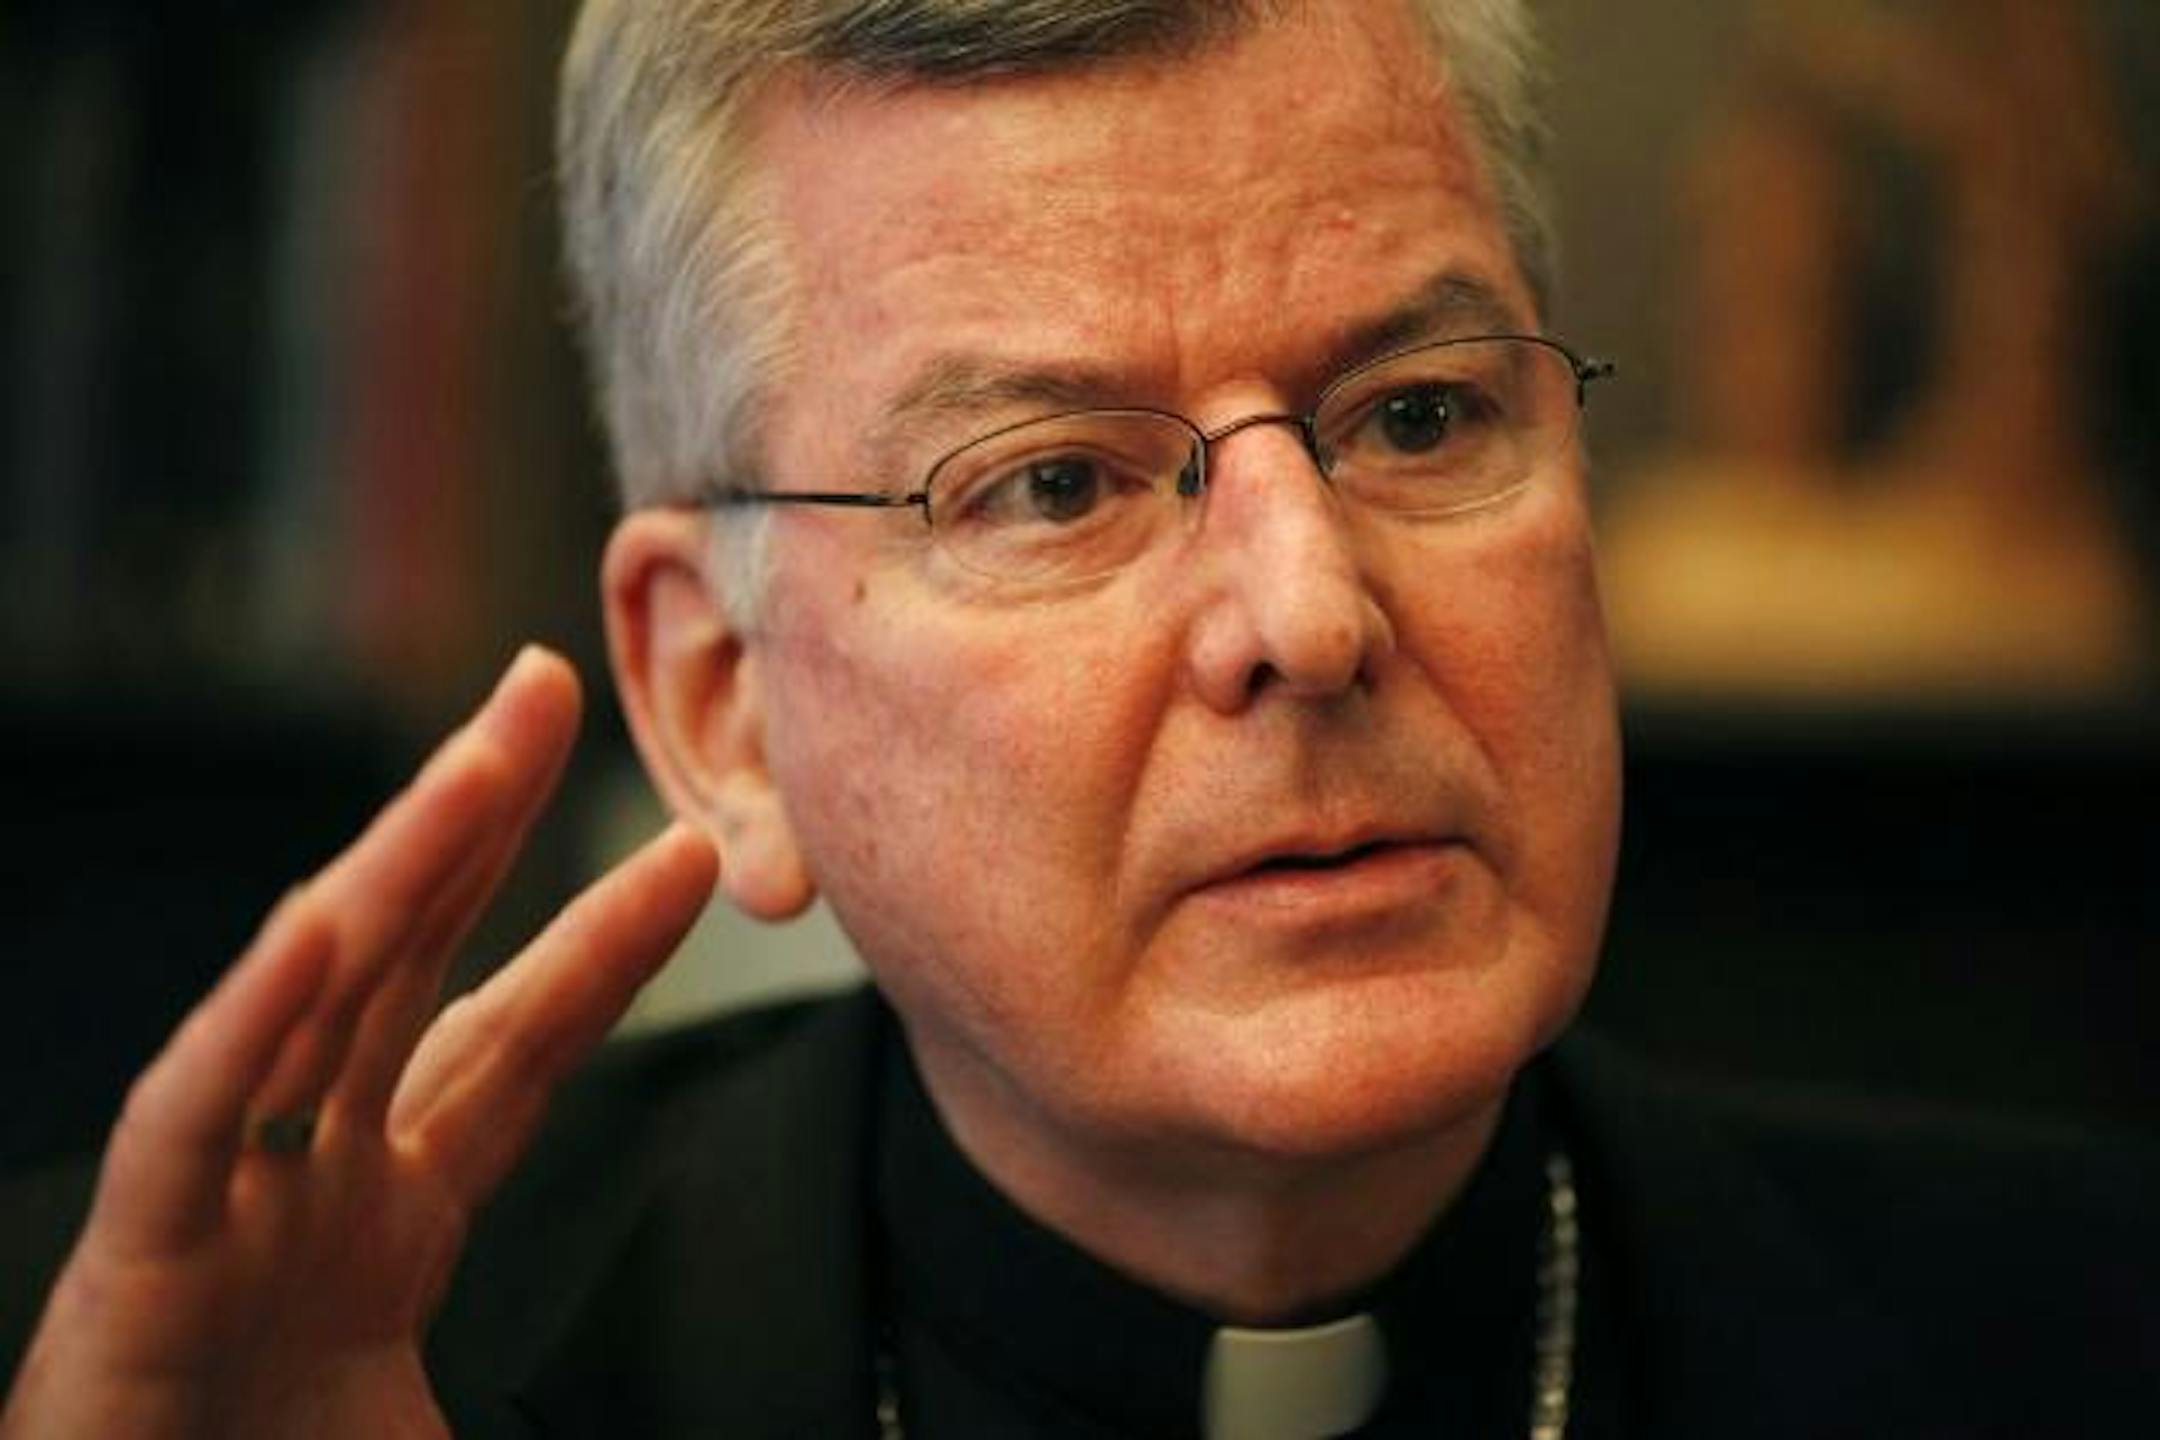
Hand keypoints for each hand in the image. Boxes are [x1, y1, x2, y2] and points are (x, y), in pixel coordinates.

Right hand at [1, 647, 717, 1438]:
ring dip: (399, 868)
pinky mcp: (137, 1261)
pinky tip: (313, 927)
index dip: (602, 947)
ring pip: (321, 1000)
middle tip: (552, 684)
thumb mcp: (427, 1431)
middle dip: (484, 822)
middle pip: (416, 964)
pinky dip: (247, 1026)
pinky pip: (192, 1122)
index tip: (688, 854)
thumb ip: (544, 1410)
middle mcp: (315, 1179)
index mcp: (394, 1219)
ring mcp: (228, 1204)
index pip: (518, 1047)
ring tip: (486, 752)